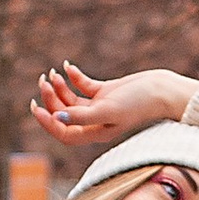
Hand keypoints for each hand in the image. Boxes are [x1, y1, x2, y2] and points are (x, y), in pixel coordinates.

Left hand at [30, 61, 194, 150]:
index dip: (47, 123)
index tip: (35, 107)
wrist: (162, 89)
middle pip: (64, 115)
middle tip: (44, 81)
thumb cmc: (139, 103)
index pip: (64, 133)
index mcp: (95, 132)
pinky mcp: (106, 92)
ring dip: (59, 87)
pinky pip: (83, 86)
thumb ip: (81, 116)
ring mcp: (100, 106)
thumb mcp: (108, 110)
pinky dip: (73, 77)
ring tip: (52, 73)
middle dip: (51, 100)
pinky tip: (68, 66)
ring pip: (71, 100)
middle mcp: (96, 122)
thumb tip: (56, 119)